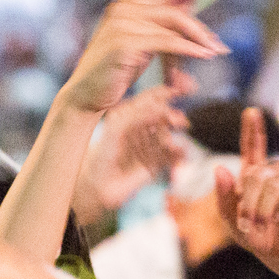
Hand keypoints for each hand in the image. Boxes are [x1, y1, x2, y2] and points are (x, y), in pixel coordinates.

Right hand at [60, 0, 227, 118]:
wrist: (88, 95)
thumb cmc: (117, 73)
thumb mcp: (145, 46)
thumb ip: (165, 28)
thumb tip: (192, 7)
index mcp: (129, 4)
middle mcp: (124, 7)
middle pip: (174, 2)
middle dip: (202, 19)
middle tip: (223, 40)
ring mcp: (123, 22)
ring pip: (174, 22)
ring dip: (199, 39)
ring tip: (216, 53)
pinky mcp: (125, 42)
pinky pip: (167, 42)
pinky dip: (189, 49)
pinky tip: (204, 55)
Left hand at [74, 85, 188, 222]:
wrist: (97, 185)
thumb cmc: (100, 154)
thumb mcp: (116, 127)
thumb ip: (137, 115)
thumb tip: (161, 108)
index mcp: (128, 117)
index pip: (149, 101)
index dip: (163, 95)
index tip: (176, 92)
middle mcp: (140, 130)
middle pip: (162, 119)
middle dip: (172, 118)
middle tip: (179, 121)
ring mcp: (147, 147)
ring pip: (168, 138)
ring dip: (175, 138)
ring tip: (174, 144)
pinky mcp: (153, 166)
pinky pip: (170, 158)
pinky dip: (177, 156)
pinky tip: (181, 155)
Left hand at [214, 107, 278, 278]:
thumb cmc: (259, 240)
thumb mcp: (232, 221)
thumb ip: (224, 196)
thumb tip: (221, 168)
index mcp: (255, 179)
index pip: (253, 149)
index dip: (252, 131)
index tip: (251, 112)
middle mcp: (274, 177)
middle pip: (257, 172)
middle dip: (247, 198)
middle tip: (247, 222)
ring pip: (271, 181)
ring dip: (261, 206)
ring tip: (262, 224)